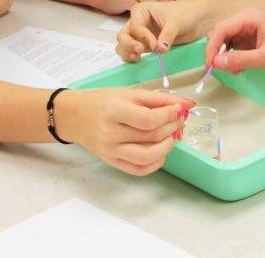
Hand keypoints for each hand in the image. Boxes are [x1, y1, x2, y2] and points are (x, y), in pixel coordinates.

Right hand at [57, 87, 195, 175]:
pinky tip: (161, 151)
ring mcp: (111, 151)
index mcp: (114, 111)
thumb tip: (189, 103)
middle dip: (172, 128)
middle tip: (179, 120)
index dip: (169, 116)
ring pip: (147, 157)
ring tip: (171, 136)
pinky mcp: (112, 162)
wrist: (76, 116)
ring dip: (167, 147)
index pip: (149, 120)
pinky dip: (155, 163)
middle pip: (151, 137)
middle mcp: (111, 134)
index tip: (179, 109)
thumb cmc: (104, 101)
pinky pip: (138, 170)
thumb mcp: (131, 93)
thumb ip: (161, 98)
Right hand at [116, 0, 203, 60]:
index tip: (155, 44)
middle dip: (128, 45)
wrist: (198, 19)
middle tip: (140, 51)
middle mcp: (137, 22)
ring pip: (124, 46)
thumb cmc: (186, 13)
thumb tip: (160, 50)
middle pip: (123, 36)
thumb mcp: (176, 21)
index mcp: (141, 11)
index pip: (135, 26)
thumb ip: (167, 35)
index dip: (143, 37)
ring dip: (127, 52)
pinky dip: (132, 58)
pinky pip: (132, 53)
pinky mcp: (146, 46)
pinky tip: (140, 60)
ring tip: (138, 57)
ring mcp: (140, 35)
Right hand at [204, 7, 264, 72]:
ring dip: (224, 56)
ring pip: (224, 41)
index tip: (210, 65)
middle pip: (219, 33)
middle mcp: (245, 18)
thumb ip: (240, 59)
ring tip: (235, 70)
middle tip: (219, 69)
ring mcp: (246, 27)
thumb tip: (216, 62)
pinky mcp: (248, 37)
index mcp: (249, 17)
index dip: (212, 47)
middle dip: (217, 52)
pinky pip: (232, 46)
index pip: (220, 29)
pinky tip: (239, 67)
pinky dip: (232, 58)